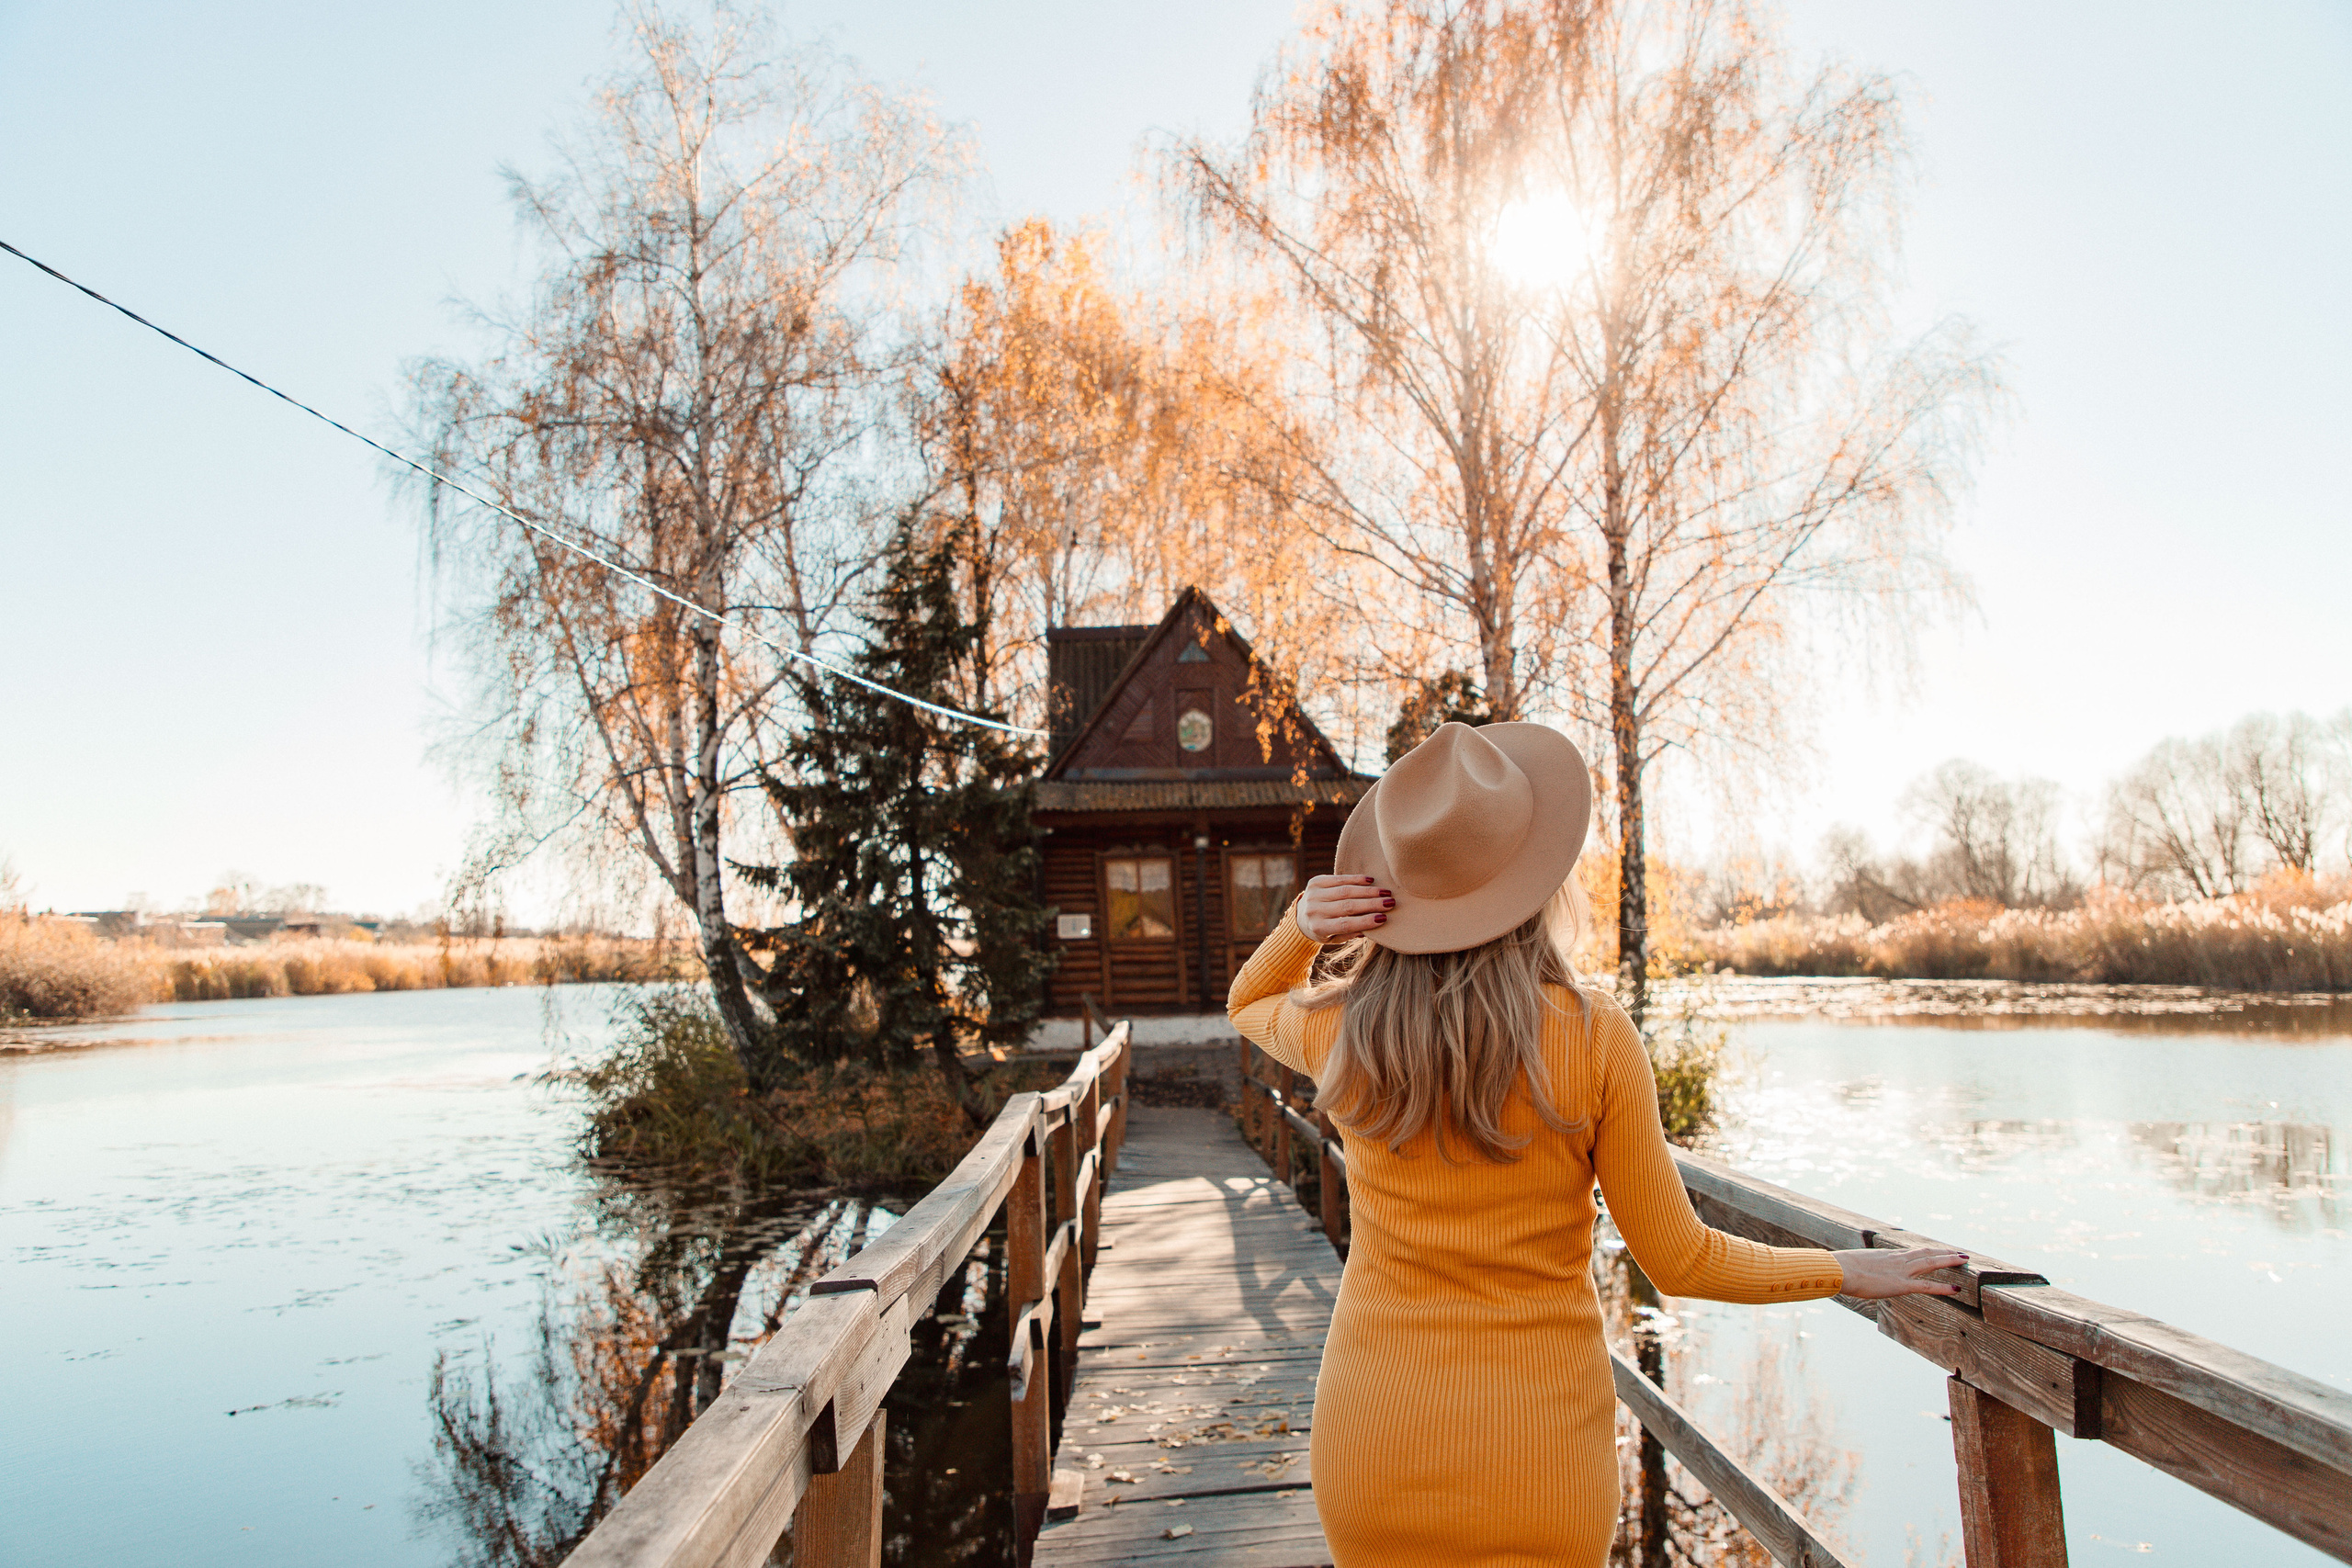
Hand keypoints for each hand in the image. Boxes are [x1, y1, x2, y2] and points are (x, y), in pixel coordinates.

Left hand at [1296, 873, 1392, 942]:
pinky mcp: (1315, 882)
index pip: (1345, 924)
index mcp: (1318, 928)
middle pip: (1347, 906)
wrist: (1301, 917)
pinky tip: (1371, 880)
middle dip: (1371, 904)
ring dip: (1368, 891)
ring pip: (1345, 891)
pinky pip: (1339, 879)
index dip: (1365, 921)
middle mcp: (1314, 910)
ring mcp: (1314, 894)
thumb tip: (1372, 925)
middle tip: (1390, 902)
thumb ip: (1350, 933)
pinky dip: (1356, 879)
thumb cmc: (1324, 930)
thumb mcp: (1334, 938)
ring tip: (1385, 892)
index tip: (1384, 918)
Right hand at [1833, 1246, 1969, 1299]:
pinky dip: (1943, 1287)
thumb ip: (1861, 1268)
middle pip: (1926, 1253)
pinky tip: (1956, 1289)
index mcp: (1887, 1255)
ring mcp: (1901, 1271)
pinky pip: (1927, 1286)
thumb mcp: (1854, 1265)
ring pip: (1931, 1263)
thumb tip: (1851, 1270)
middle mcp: (1897, 1259)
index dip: (1927, 1251)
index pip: (1912, 1252)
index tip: (1937, 1251)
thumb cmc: (1841, 1268)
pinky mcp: (1902, 1285)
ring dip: (1948, 1261)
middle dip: (1943, 1253)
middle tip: (1958, 1253)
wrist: (1840, 1270)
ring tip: (1963, 1260)